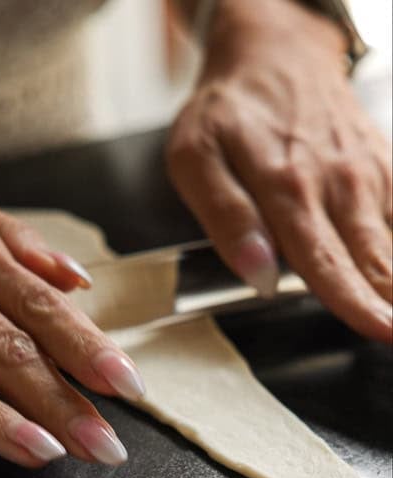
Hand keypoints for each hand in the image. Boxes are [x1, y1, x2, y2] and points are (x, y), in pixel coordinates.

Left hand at [167, 0, 391, 341]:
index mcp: (287, 187)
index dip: (353, 302)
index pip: (324, 261)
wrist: (274, 54)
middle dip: (390, 304)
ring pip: (390, 243)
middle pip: (371, 259)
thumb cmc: (228, 112)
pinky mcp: (382, 166)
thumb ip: (226, 218)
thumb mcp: (197, 160)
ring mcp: (366, 173)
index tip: (380, 330)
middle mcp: (336, 182)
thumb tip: (257, 274)